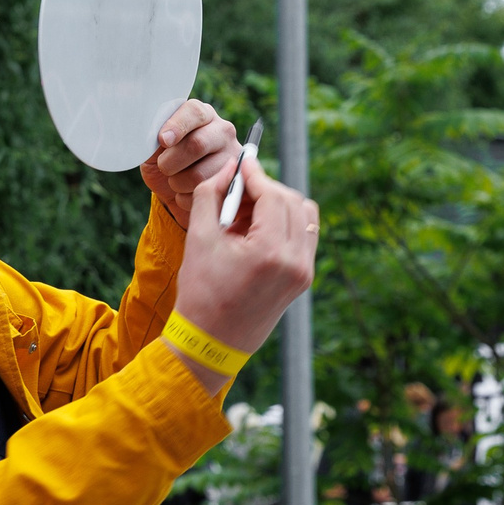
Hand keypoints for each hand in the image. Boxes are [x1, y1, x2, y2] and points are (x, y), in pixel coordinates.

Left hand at [141, 100, 241, 229]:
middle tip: (163, 167)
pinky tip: (186, 192)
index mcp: (202, 115)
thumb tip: (156, 135)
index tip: (163, 140)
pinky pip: (205, 194)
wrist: (175, 193)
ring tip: (175, 180)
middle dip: (170, 162)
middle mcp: (222, 131)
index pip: (194, 112)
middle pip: (197, 144)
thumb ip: (153, 137)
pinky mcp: (234, 182)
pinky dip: (186, 198)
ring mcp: (232, 156)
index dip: (177, 126)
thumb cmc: (165, 162)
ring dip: (177, 183)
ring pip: (199, 174)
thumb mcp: (154, 148)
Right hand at [170, 155, 317, 372]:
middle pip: (291, 201)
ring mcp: (304, 272)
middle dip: (266, 188)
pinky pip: (304, 236)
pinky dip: (286, 224)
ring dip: (279, 204)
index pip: (272, 195)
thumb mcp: (198, 239)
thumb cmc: (200, 293)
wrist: (211, 342)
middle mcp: (295, 262)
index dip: (256, 174)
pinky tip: (258, 229)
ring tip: (248, 211)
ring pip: (304, 216)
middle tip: (238, 188)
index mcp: (269, 252)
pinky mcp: (303, 279)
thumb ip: (210, 195)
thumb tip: (228, 168)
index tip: (242, 162)